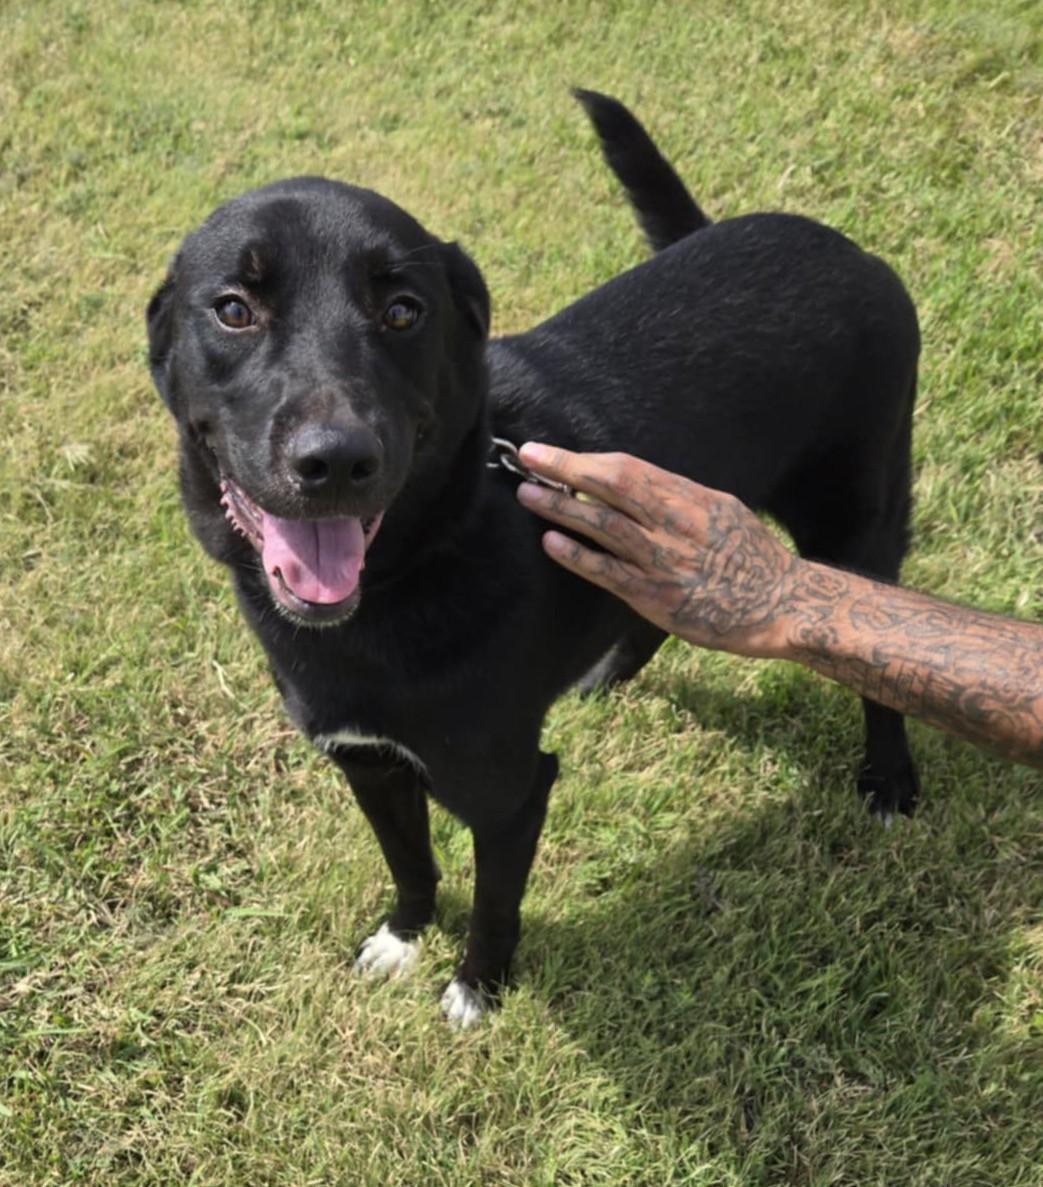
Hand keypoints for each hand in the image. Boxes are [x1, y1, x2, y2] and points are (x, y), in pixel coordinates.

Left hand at [515, 444, 798, 658]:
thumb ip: (679, 498)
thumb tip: (633, 483)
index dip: (586, 458)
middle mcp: (675, 523)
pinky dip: (578, 555)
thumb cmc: (752, 558)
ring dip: (561, 507)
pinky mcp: (656, 597)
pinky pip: (609, 572)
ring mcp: (664, 560)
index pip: (629, 469)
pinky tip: (552, 542)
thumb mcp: (723, 511)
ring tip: (529, 494)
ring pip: (604, 525)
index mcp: (691, 498)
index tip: (552, 452)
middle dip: (565, 469)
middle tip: (528, 458)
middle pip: (612, 486)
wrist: (782, 605)